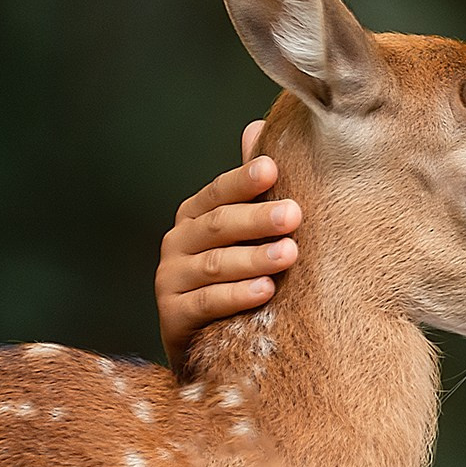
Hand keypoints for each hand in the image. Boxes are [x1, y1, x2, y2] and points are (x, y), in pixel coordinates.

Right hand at [156, 121, 302, 365]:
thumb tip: (257, 126)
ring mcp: (170, 280)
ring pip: (213, 265)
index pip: (217, 193)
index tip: (273, 168)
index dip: (242, 180)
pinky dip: (235, 296)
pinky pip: (205, 304)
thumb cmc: (237, 274)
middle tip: (294, 214)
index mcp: (195, 217)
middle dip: (257, 219)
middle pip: (218, 226)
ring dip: (253, 258)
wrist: (211, 340)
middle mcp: (177, 244)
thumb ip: (250, 188)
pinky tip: (264, 290)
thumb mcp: (245, 232)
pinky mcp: (173, 318)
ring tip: (289, 254)